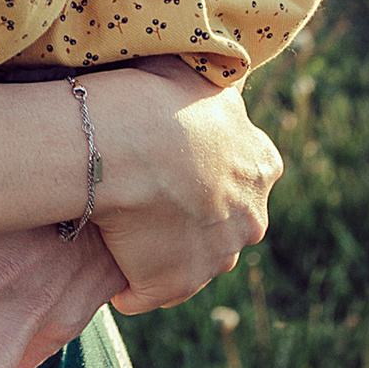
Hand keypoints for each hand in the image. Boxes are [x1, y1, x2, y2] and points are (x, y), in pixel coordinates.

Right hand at [87, 58, 280, 311]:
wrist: (124, 140)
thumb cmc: (155, 97)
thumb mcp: (200, 77)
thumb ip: (215, 91)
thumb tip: (218, 82)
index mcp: (261, 165)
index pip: (241, 176)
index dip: (205, 170)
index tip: (173, 164)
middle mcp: (250, 217)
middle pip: (222, 223)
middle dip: (191, 215)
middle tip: (143, 194)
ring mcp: (217, 256)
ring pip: (190, 258)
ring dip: (160, 249)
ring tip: (118, 228)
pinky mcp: (176, 283)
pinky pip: (148, 290)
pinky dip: (130, 283)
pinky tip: (107, 261)